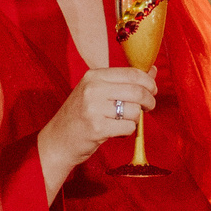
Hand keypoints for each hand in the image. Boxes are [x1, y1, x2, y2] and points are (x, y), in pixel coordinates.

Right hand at [37, 65, 155, 199]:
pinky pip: (128, 127)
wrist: (58, 140)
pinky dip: (127, 131)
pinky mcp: (97, 128)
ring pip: (134, 110)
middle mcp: (93, 89)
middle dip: (149, 101)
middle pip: (137, 91)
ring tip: (123, 121)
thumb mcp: (98, 92)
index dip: (148, 82)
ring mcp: (94, 108)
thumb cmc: (80, 115)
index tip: (152, 90)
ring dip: (135, 119)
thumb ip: (125, 81)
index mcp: (93, 76)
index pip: (132, 73)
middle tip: (148, 108)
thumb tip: (153, 70)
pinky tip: (116, 131)